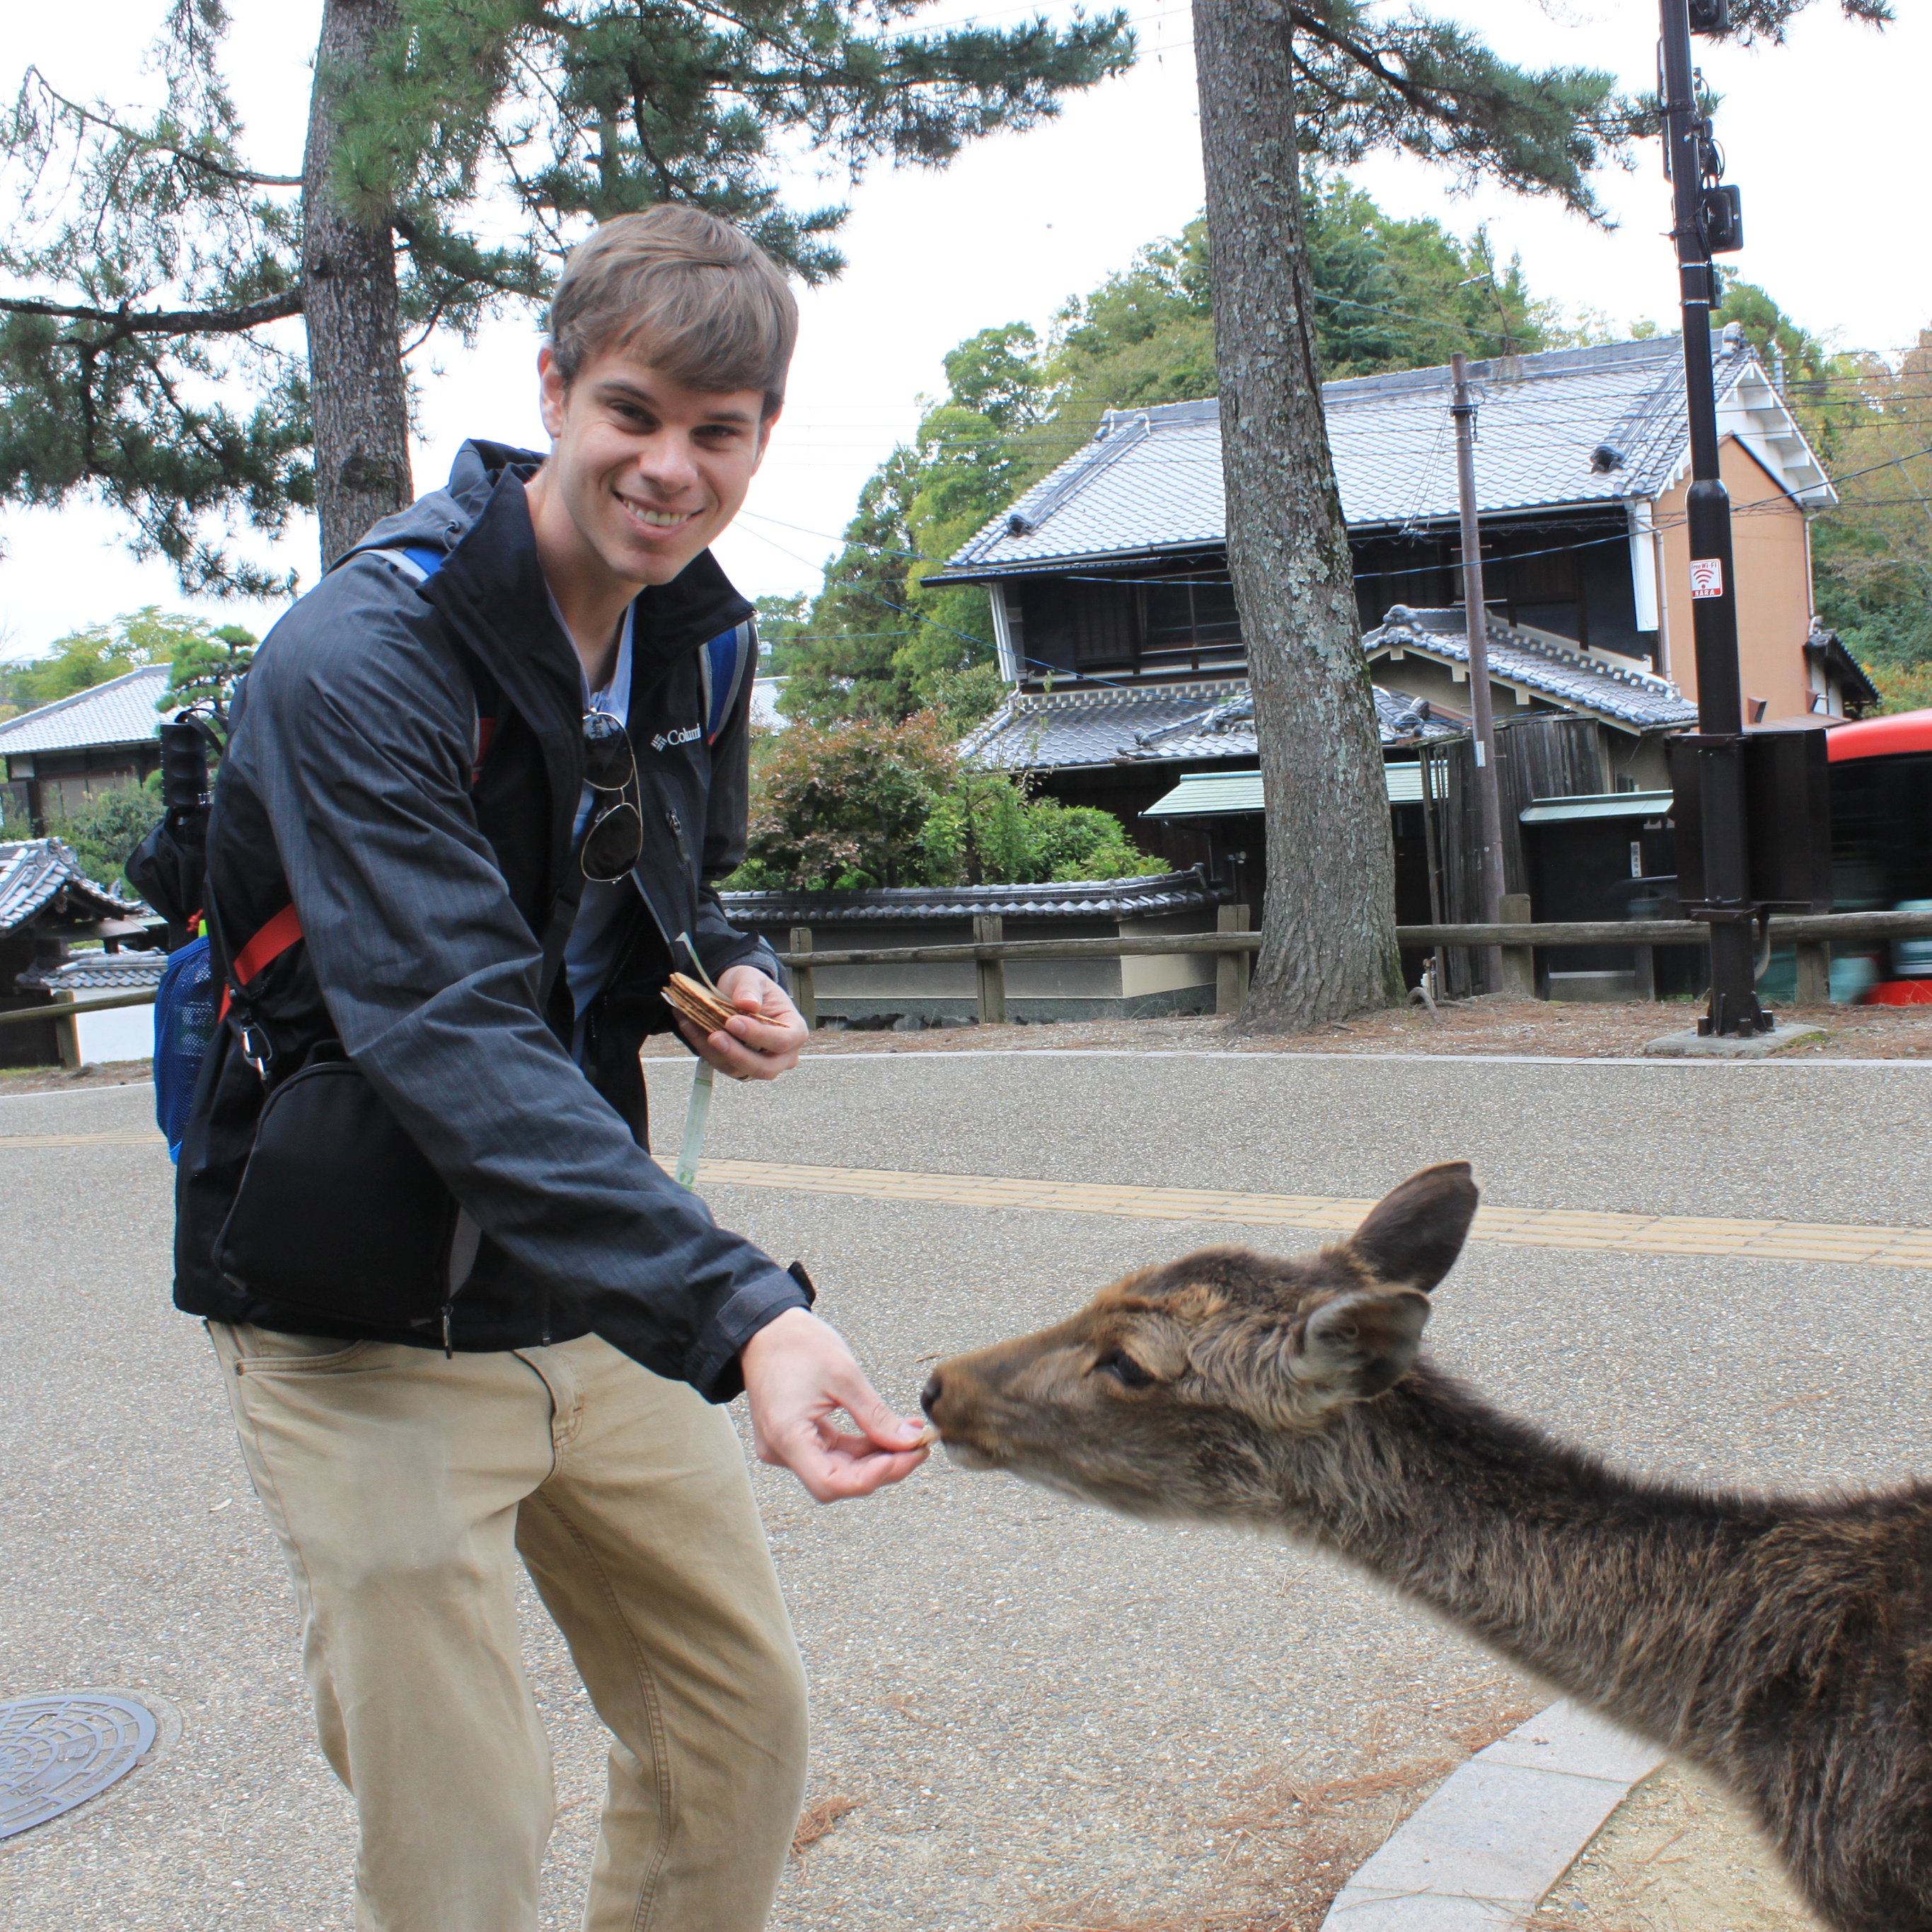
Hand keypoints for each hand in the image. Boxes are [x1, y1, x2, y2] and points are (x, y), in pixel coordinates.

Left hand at [679, 964, 807, 1080]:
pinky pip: (721, 1065)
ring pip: (739, 1070)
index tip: (733, 1022)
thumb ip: (750, 988)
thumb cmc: (752, 987)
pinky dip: (703, 1048)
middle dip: (738, 1055)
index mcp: (794, 1030)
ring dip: (713, 1051)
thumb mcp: (751, 977)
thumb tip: (748, 1004)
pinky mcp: (739, 1068)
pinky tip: (689, 1025)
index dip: (759, 1035)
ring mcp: (760, 1064)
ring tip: (692, 1023)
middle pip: (765, 1068)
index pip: (782, 1041)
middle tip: (714, 1036)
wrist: (737, 995)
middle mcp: (782, 1054)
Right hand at [740, 1306, 928, 1502]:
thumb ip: (877, 1416)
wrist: (766, 1327)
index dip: (872, 1477)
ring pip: (837, 1470)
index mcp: (787, 1436)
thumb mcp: (844, 1375)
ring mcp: (786, 1447)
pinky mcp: (795, 1439)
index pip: (830, 1483)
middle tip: (918, 1448)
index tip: (906, 1456)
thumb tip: (910, 1442)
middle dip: (882, 1467)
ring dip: (874, 1459)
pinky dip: (860, 1448)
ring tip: (908, 1439)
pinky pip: (831, 1454)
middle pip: (837, 1480)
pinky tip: (886, 1435)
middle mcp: (781, 1450)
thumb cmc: (797, 1344)